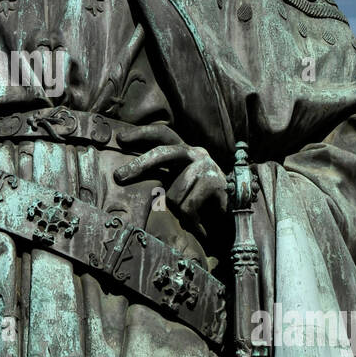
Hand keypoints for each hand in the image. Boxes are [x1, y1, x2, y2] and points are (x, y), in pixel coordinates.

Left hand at [114, 122, 228, 225]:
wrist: (237, 213)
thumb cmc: (202, 200)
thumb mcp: (179, 182)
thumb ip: (162, 175)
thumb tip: (126, 174)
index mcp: (185, 151)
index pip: (163, 134)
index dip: (142, 134)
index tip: (120, 139)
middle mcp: (196, 154)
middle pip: (163, 153)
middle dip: (139, 165)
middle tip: (118, 176)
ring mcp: (207, 167)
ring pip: (173, 194)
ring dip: (179, 210)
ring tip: (190, 215)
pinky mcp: (216, 184)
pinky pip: (188, 207)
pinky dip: (191, 219)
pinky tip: (200, 222)